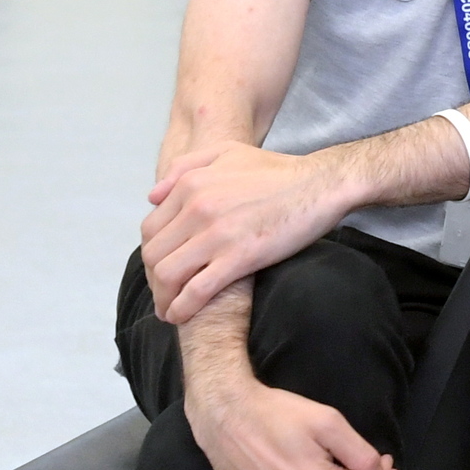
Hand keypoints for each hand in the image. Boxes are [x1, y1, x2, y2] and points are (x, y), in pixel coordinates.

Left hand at [143, 142, 343, 322]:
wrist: (320, 184)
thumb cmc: (278, 170)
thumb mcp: (226, 152)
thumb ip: (184, 167)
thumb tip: (152, 197)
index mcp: (190, 185)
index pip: (150, 230)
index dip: (152, 256)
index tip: (161, 271)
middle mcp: (196, 208)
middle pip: (154, 255)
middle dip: (154, 282)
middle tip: (165, 296)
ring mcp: (216, 234)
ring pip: (168, 275)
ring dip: (164, 299)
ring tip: (171, 311)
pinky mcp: (239, 257)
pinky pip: (197, 290)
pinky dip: (183, 308)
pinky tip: (182, 316)